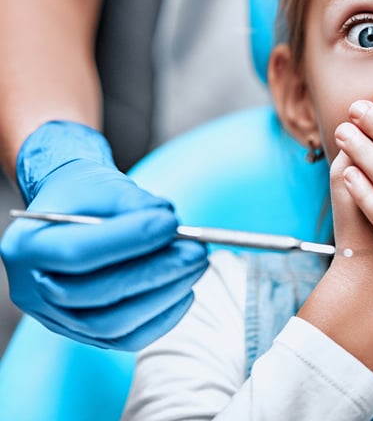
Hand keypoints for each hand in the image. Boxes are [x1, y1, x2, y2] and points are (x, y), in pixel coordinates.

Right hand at [1, 121, 207, 349]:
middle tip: (195, 250)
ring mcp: (55, 317)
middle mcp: (32, 289)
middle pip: (94, 294)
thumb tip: (171, 225)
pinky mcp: (84, 333)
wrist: (74, 211)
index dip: (127, 240)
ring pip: (111, 324)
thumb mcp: (104, 185)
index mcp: (26, 246)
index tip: (170, 223)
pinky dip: (162, 317)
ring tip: (196, 265)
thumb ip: (134, 203)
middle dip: (154, 272)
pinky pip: (126, 338)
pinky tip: (186, 290)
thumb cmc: (87, 196)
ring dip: (164, 296)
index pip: (77, 253)